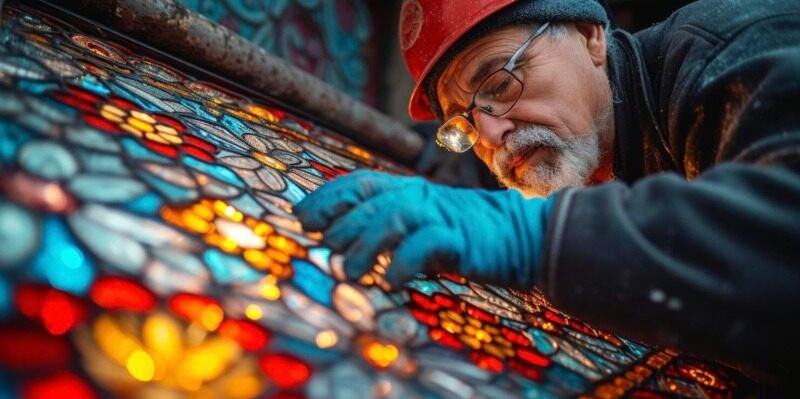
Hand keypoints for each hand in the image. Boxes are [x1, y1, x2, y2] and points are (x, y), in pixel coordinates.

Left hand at [294, 170, 554, 287]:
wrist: (520, 234)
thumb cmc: (462, 233)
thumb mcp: (420, 224)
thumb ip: (387, 228)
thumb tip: (339, 245)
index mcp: (407, 189)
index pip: (360, 183)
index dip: (328, 197)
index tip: (302, 216)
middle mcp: (419, 196)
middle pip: (370, 202)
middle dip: (341, 225)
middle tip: (326, 249)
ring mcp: (439, 214)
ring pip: (392, 219)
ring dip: (366, 247)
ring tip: (353, 273)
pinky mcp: (459, 238)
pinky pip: (425, 244)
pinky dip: (404, 263)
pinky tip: (393, 281)